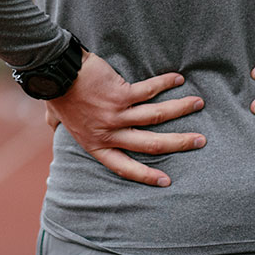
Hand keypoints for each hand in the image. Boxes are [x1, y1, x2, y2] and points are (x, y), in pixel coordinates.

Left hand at [45, 52, 205, 186]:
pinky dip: (166, 83)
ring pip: (156, 116)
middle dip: (179, 143)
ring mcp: (117, 114)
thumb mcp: (57, 120)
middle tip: (199, 141)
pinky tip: (179, 78)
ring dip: (181, 109)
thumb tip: (54, 127)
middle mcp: (110, 132)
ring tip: (199, 103)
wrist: (56, 73)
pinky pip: (149, 90)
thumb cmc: (57, 94)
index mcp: (96, 144)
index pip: (124, 167)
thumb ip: (60, 127)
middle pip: (151, 144)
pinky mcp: (121, 93)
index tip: (167, 181)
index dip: (146, 176)